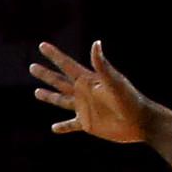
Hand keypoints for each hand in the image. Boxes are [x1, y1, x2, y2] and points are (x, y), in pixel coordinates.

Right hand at [31, 40, 150, 143]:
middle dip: (46, 74)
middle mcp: (84, 92)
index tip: (42, 46)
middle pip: (60, 81)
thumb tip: (96, 43)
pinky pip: (72, 125)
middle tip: (32, 66)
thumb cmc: (129, 99)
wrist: (139, 121)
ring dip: (49, 97)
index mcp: (88, 80)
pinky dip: (63, 127)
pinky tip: (54, 128)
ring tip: (37, 92)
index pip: (67, 65)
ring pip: (62, 101)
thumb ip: (102, 65)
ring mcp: (85, 108)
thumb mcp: (114, 81)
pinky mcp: (88, 124)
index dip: (54, 55)